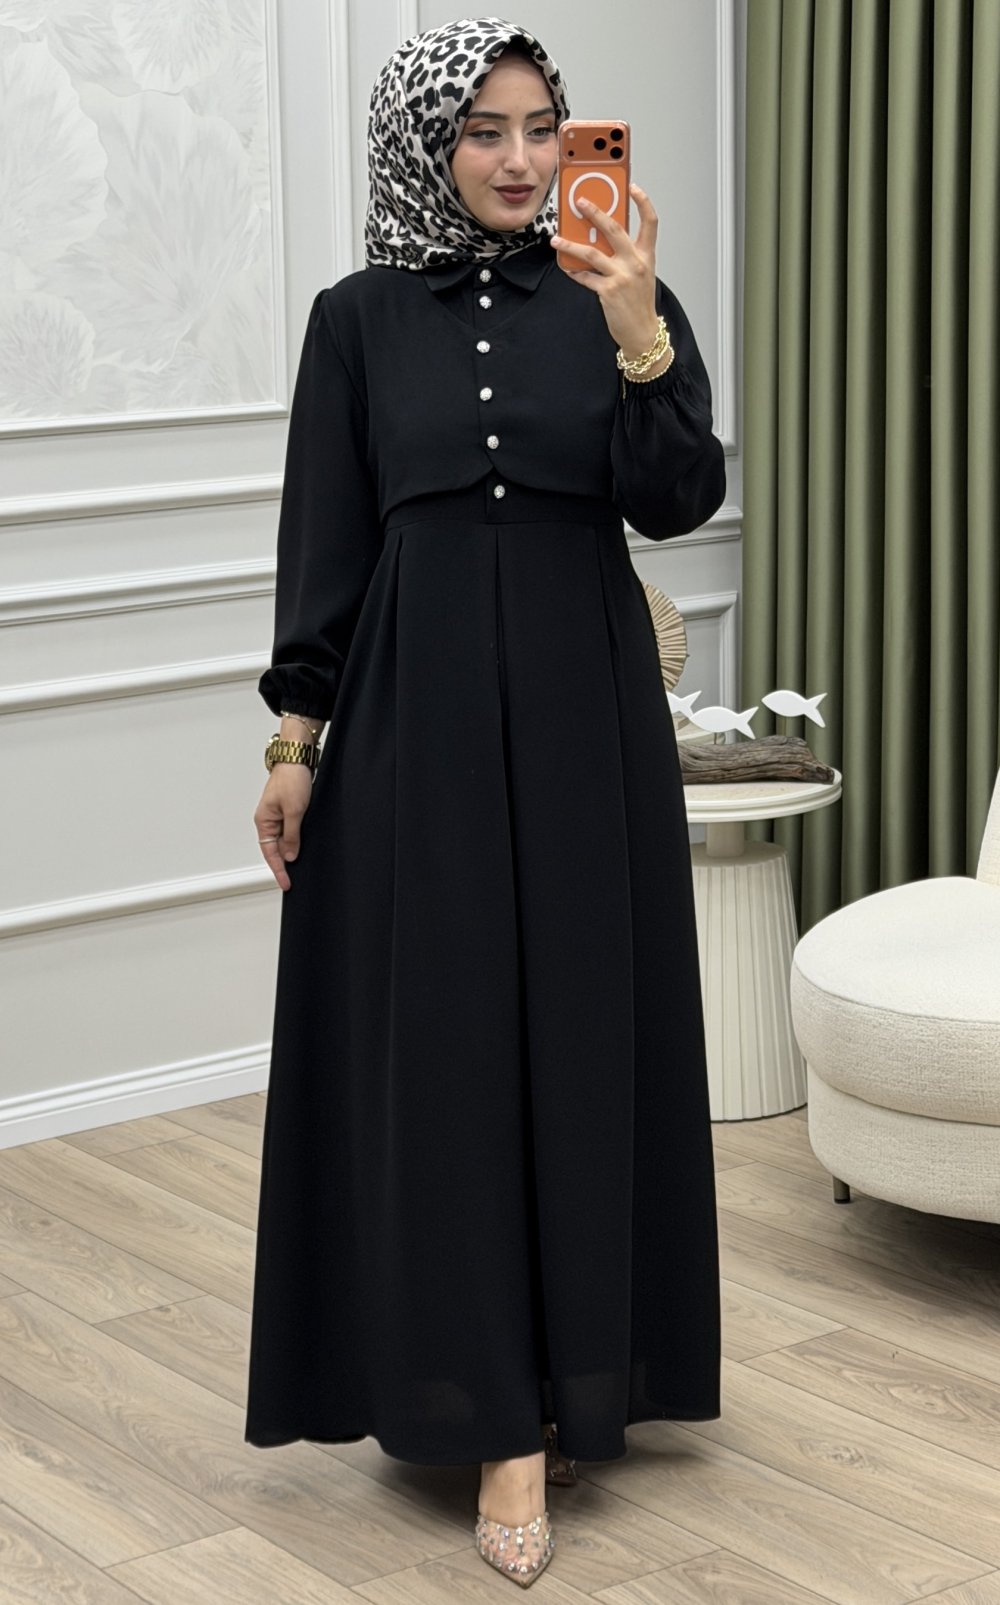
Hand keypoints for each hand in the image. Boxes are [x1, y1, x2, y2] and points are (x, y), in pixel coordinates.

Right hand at [254, 766, 313, 890]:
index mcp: (264, 821)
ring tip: (301, 867)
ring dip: (292, 851)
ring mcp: (279, 815)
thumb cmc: (292, 779)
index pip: (269, 853)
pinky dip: (296, 840)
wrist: (297, 758)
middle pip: (275, 849)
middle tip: (295, 880)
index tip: (286, 883)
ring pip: (284, 840)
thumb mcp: (294, 811)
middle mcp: (269, 820)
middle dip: (285, 864)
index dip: (278, 870)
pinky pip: (291, 831)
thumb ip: (292, 835)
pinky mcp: (289, 810)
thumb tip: (290, 855)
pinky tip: (304, 846)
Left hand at [550, 182, 659, 358]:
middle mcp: (635, 263)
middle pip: (614, 229)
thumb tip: (601, 239)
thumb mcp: (640, 274)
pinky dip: (574, 272)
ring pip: (591, 253)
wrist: (642, 332)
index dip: (643, 202)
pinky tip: (566, 267)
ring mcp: (621, 276)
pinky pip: (585, 277)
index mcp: (646, 256)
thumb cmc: (639, 303)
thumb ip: (626, 255)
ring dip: (570, 244)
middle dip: (594, 212)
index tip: (633, 187)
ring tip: (556, 239)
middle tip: (580, 202)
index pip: (650, 222)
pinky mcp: (608, 291)